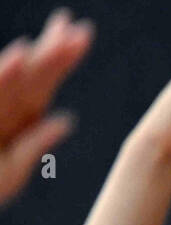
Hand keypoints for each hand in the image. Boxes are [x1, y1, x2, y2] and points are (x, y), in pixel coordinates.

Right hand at [0, 9, 93, 206]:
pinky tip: (20, 57)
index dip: (63, 58)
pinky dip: (5, 75)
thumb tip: (65, 120)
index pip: (43, 83)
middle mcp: (2, 108)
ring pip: (14, 80)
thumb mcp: (11, 170)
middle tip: (82, 29)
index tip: (84, 33)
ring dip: (34, 57)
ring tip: (59, 36)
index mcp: (15, 117)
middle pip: (32, 75)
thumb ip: (34, 143)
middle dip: (55, 51)